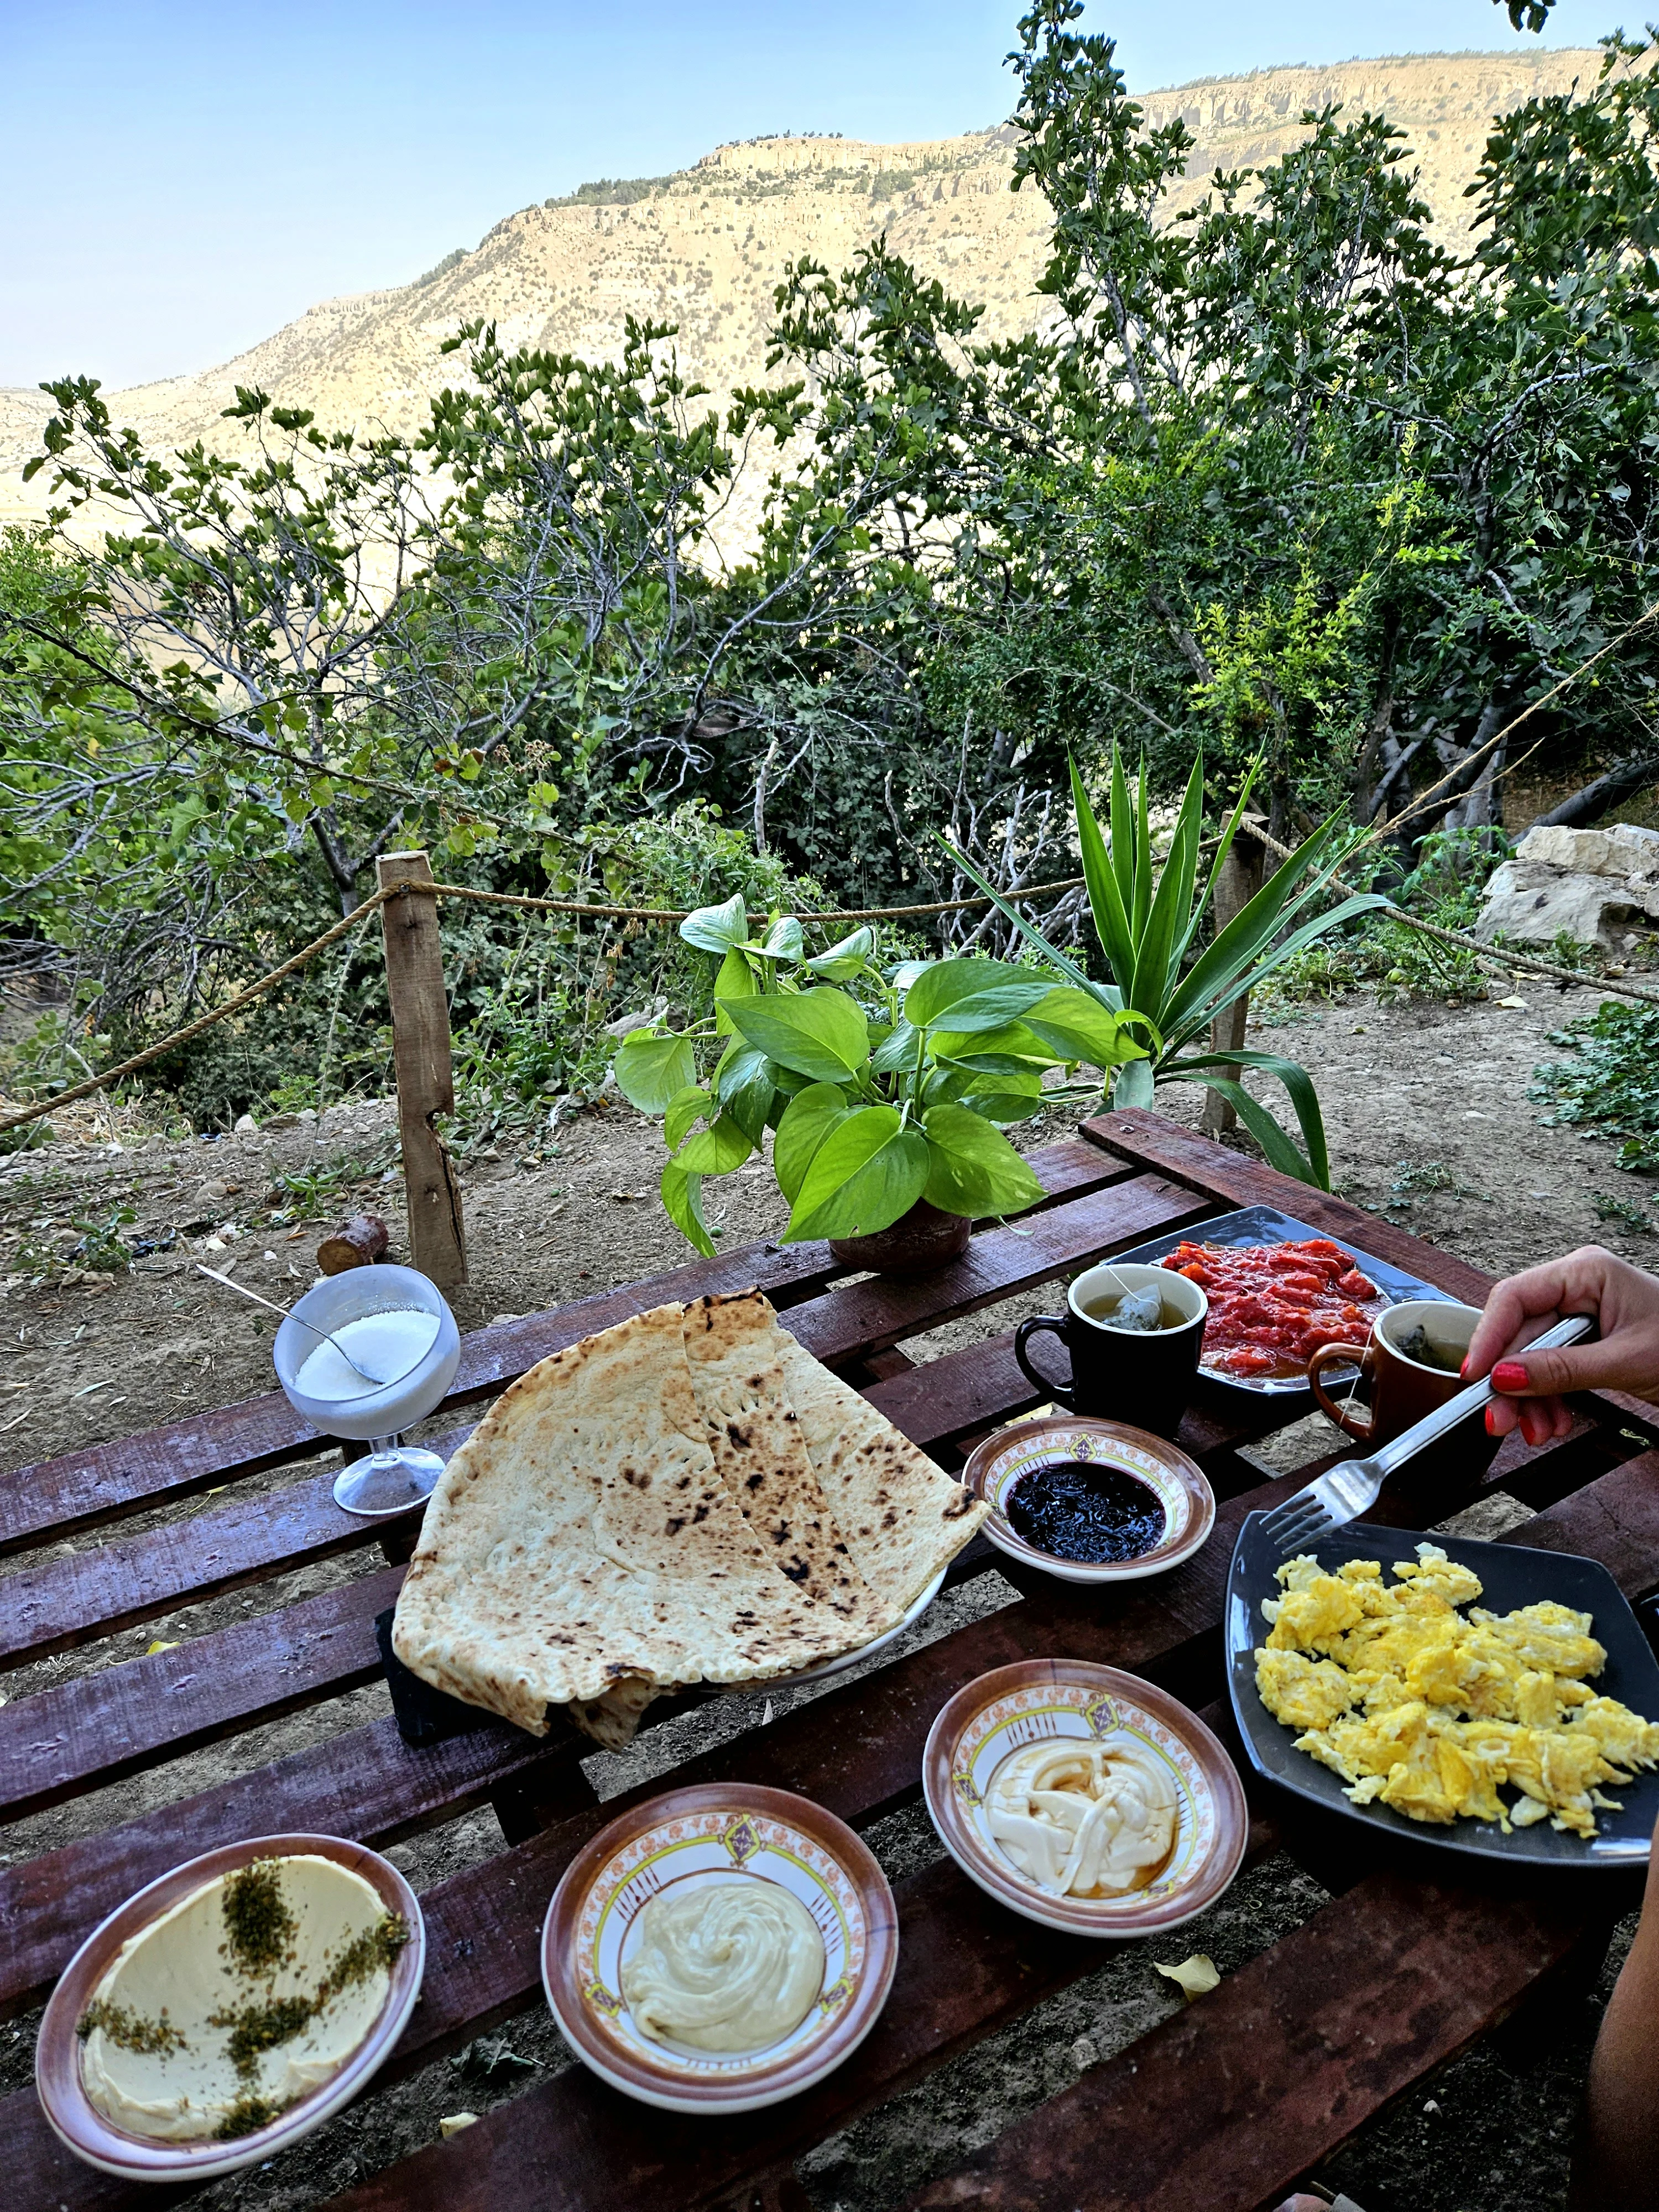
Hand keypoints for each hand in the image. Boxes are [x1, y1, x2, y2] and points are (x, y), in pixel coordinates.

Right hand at [1464, 1245, 1658, 1445]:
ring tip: (1537, 1431)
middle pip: (1519, 1333)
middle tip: (1499, 1420)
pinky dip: (1547, 1398)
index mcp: (1586, 1272)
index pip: (1515, 1297)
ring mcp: (1579, 1314)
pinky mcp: (1584, 1340)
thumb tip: (1505, 1378)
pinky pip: (1549, 1367)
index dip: (1489, 1337)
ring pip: (1530, 1356)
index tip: (1476, 1376)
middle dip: (1511, 1382)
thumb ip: (1562, 1369)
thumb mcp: (1626, 1361)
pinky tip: (1553, 1421)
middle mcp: (1576, 1287)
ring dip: (1529, 1399)